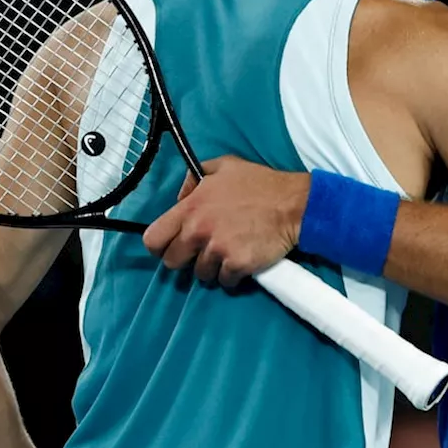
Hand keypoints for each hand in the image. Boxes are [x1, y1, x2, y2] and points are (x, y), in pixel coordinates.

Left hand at [143, 156, 308, 287]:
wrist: (293, 204)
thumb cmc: (259, 183)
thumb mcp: (224, 166)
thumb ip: (194, 178)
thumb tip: (179, 197)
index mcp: (191, 207)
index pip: (153, 239)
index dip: (160, 245)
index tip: (172, 244)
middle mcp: (199, 231)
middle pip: (173, 262)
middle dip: (186, 258)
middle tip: (203, 250)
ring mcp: (217, 250)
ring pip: (200, 274)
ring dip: (212, 267)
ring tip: (228, 252)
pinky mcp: (236, 265)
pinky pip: (224, 281)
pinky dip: (232, 275)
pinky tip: (242, 260)